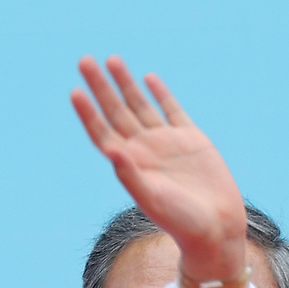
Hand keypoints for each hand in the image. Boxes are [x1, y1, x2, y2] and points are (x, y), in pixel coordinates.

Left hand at [71, 55, 245, 283]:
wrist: (214, 227)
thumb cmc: (180, 220)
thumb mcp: (151, 198)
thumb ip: (130, 175)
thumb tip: (112, 150)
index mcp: (129, 164)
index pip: (102, 132)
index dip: (87, 113)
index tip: (74, 91)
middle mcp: (144, 150)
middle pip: (116, 111)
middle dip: (100, 87)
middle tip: (84, 60)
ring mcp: (166, 143)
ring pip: (140, 106)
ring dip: (125, 84)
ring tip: (111, 60)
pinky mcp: (191, 139)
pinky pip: (171, 110)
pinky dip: (160, 94)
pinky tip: (148, 78)